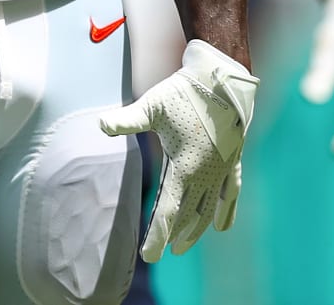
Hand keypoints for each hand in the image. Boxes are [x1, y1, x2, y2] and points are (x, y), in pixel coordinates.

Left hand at [99, 39, 256, 261]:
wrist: (222, 78)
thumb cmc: (184, 92)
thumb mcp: (152, 106)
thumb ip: (127, 120)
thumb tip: (100, 124)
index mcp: (185, 168)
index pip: (169, 213)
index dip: (157, 236)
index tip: (149, 256)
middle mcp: (206, 174)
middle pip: (189, 216)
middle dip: (174, 236)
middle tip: (161, 252)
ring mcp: (222, 168)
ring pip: (209, 208)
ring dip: (197, 229)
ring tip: (183, 245)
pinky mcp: (233, 159)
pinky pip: (232, 191)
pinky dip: (227, 210)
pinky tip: (223, 227)